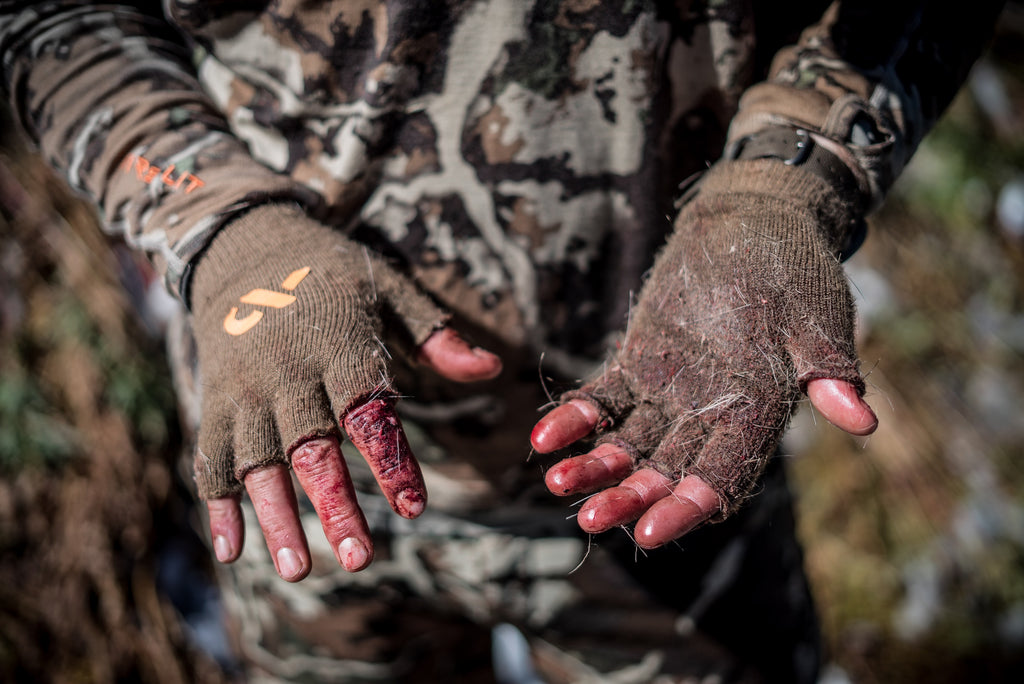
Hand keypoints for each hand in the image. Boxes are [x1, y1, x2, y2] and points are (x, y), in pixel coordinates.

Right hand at [189, 205, 500, 579]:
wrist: (242, 241)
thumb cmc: (329, 272)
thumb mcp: (387, 288)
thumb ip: (436, 335)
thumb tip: (492, 370)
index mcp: (339, 347)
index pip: (370, 413)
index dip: (392, 461)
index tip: (415, 508)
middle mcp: (289, 373)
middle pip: (312, 448)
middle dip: (336, 506)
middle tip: (360, 560)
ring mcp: (245, 390)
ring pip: (259, 464)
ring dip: (277, 520)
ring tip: (298, 572)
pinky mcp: (214, 400)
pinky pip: (211, 457)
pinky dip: (219, 505)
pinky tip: (231, 552)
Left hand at [531, 159, 876, 547]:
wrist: (754, 224)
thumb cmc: (796, 270)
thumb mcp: (818, 319)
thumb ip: (830, 371)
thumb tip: (863, 420)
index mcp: (755, 415)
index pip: (718, 476)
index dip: (684, 506)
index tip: (649, 532)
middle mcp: (709, 416)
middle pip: (663, 471)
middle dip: (628, 498)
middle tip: (592, 520)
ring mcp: (669, 394)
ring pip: (626, 445)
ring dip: (594, 467)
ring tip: (555, 482)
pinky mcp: (638, 365)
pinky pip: (602, 401)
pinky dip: (576, 419)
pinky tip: (544, 437)